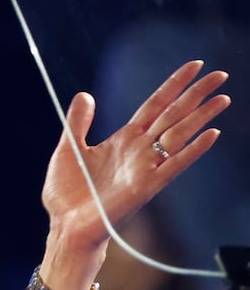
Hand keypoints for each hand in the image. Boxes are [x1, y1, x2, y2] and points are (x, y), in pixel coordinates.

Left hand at [43, 61, 228, 252]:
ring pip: (179, 135)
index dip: (174, 84)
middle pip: (173, 114)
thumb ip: (79, 122)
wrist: (65, 224)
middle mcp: (140, 149)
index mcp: (124, 139)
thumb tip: (85, 94)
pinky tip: (211, 134)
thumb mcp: (69, 148)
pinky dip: (193, 149)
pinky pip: (174, 165)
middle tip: (220, 74)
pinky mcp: (146, 186)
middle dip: (196, 94)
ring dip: (201, 116)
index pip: (155, 104)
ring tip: (223, 97)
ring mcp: (146, 167)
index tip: (195, 65)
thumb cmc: (67, 192)